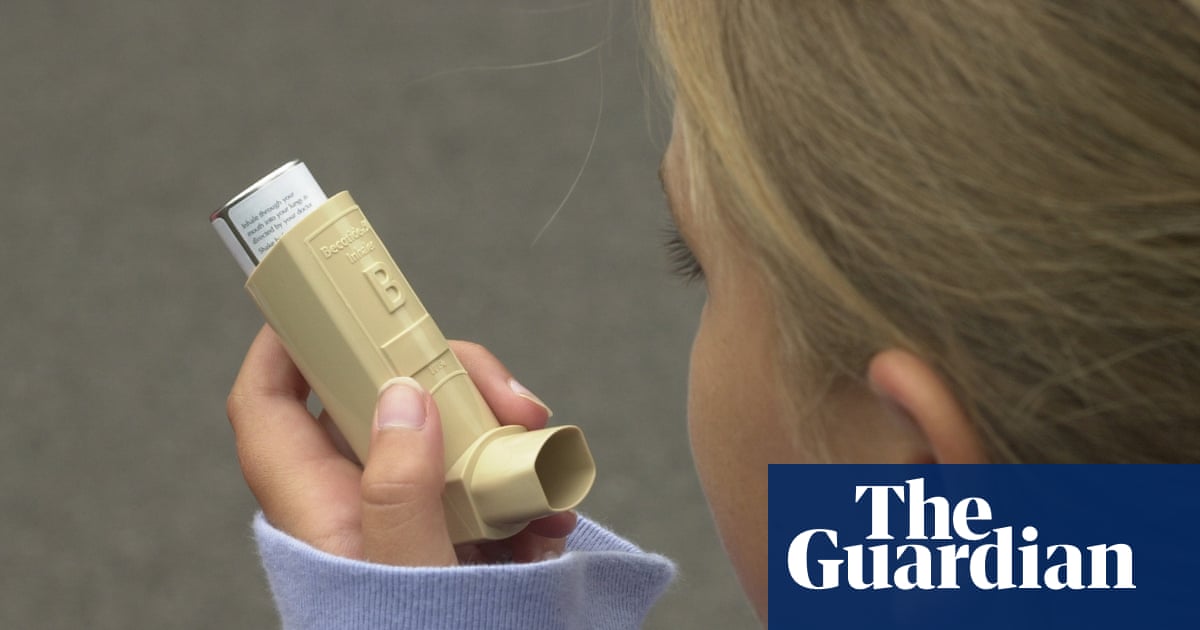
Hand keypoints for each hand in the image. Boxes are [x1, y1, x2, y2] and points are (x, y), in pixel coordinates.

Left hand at [226, 325, 576, 565]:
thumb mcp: (405, 580)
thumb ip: (397, 493)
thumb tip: (400, 396)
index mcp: (317, 508)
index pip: (268, 406)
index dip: (286, 343)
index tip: (331, 303)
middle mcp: (357, 502)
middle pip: (381, 399)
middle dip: (453, 383)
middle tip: (513, 403)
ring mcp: (408, 516)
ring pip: (445, 433)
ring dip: (505, 436)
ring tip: (550, 470)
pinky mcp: (453, 537)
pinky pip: (485, 483)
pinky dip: (526, 486)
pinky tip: (553, 514)